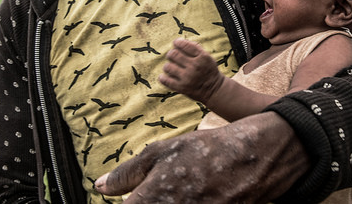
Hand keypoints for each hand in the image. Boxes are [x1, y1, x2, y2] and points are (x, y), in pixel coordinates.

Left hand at [94, 112, 308, 202]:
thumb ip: (127, 173)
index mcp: (150, 199)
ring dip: (162, 203)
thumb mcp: (161, 152)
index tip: (128, 197)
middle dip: (144, 202)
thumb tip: (100, 186)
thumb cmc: (204, 151)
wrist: (251, 160)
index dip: (125, 203)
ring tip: (173, 192)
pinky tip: (188, 196)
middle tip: (152, 193)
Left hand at [159, 38, 224, 103]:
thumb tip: (179, 41)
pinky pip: (165, 80)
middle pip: (173, 54)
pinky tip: (165, 76)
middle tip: (172, 56)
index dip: (177, 42)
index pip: (184, 45)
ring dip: (168, 66)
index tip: (176, 43)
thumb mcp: (207, 57)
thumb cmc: (208, 70)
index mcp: (202, 57)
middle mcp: (195, 66)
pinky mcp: (182, 88)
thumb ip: (195, 48)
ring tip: (171, 67)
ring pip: (168, 67)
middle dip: (171, 53)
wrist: (214, 90)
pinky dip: (162, 77)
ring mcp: (188, 78)